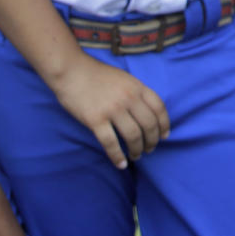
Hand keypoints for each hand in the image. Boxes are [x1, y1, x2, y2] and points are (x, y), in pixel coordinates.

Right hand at [50, 54, 169, 168]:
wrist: (70, 71)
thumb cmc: (94, 74)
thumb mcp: (122, 78)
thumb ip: (134, 92)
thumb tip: (142, 110)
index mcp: (137, 87)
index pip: (159, 108)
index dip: (164, 125)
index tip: (164, 136)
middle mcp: (128, 98)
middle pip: (148, 125)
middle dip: (152, 141)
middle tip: (149, 150)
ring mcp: (112, 109)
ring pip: (133, 136)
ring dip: (137, 150)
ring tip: (135, 156)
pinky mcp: (96, 120)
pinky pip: (110, 143)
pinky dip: (117, 156)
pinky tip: (120, 164)